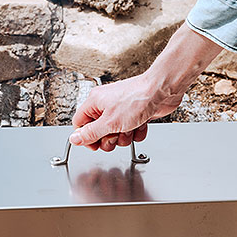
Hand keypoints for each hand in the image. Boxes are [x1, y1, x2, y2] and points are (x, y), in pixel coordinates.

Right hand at [69, 75, 183, 151]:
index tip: (95, 145)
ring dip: (124, 136)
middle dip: (108, 139)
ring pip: (116, 133)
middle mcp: (106, 104)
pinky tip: (141, 125)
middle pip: (98, 131)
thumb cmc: (137, 99)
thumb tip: (74, 139)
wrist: (162, 91)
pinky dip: (136, 132)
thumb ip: (90, 133)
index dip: (86, 137)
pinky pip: (131, 131)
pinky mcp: (135, 114)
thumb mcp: (109, 122)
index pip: (80, 123)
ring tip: (130, 128)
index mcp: (95, 102)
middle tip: (115, 136)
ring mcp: (121, 110)